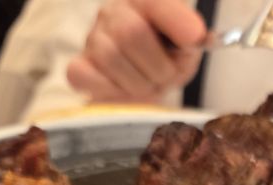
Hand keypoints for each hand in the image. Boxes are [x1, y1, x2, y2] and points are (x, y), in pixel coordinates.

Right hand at [67, 0, 206, 103]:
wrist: (146, 85)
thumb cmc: (167, 61)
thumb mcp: (188, 50)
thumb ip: (193, 40)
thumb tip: (194, 36)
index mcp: (145, 1)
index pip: (156, 2)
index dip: (176, 19)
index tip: (194, 38)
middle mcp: (114, 11)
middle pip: (131, 32)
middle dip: (157, 65)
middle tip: (166, 76)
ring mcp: (93, 37)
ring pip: (111, 57)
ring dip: (139, 82)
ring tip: (148, 84)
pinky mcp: (79, 65)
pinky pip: (84, 75)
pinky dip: (109, 89)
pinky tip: (123, 88)